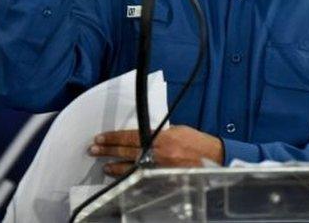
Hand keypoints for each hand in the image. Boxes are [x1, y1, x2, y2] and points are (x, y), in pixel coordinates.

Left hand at [88, 125, 223, 176]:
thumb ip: (157, 133)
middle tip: (93, 149)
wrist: (215, 158)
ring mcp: (160, 167)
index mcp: (160, 136)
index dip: (113, 137)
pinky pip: (141, 177)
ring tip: (103, 165)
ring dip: (115, 165)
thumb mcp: (177, 130)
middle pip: (126, 151)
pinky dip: (129, 176)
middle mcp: (158, 152)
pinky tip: (120, 176)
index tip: (100, 137)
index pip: (130, 136)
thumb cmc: (198, 143)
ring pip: (131, 166)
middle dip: (108, 150)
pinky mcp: (163, 178)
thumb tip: (142, 136)